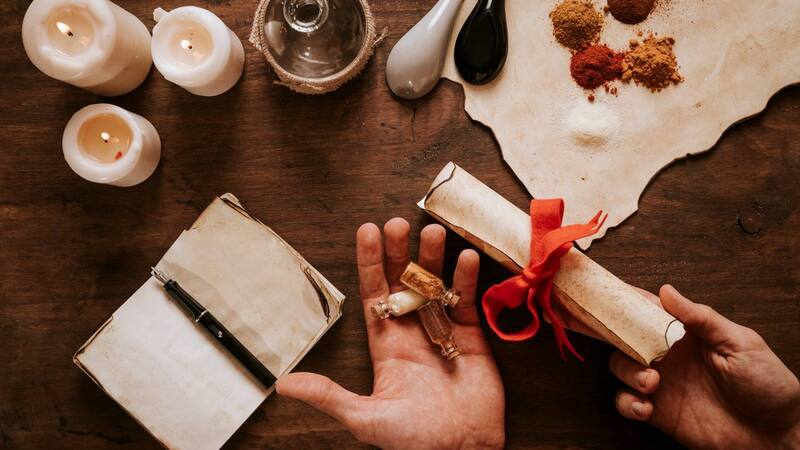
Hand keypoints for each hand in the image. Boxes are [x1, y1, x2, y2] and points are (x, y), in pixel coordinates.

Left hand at [276, 219, 504, 449]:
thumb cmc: (414, 440)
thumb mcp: (365, 417)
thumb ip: (329, 394)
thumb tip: (284, 384)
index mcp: (386, 345)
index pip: (374, 293)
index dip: (370, 262)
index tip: (367, 231)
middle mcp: (412, 331)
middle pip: (403, 281)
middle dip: (400, 252)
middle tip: (397, 222)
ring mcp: (442, 331)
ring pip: (435, 284)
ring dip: (433, 258)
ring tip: (431, 231)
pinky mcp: (470, 337)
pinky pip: (467, 301)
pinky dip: (467, 279)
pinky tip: (465, 258)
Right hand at [609, 285, 799, 448]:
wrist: (773, 435)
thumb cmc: (767, 386)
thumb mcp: (740, 342)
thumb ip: (701, 317)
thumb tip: (667, 291)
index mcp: (687, 333)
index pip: (649, 310)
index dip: (628, 302)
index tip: (611, 299)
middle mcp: (669, 354)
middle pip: (626, 335)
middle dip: (613, 334)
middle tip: (621, 340)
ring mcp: (661, 382)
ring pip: (621, 365)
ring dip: (627, 370)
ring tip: (650, 382)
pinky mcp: (657, 410)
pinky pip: (625, 401)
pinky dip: (628, 402)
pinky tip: (646, 407)